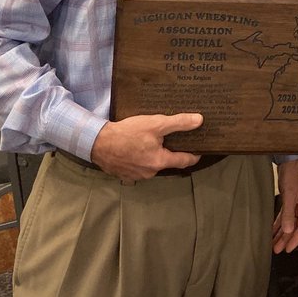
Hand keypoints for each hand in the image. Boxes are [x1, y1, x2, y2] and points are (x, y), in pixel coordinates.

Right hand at [89, 113, 203, 181]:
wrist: (98, 142)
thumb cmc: (127, 133)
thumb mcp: (156, 124)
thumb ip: (178, 123)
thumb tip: (199, 120)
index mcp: (160, 161)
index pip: (185, 161)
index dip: (194, 154)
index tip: (199, 149)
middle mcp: (150, 172)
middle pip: (167, 162)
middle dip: (171, 151)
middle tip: (172, 139)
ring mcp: (137, 176)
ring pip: (152, 164)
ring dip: (154, 155)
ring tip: (152, 141)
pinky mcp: (125, 174)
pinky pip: (139, 166)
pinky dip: (141, 158)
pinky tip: (137, 147)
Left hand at [273, 158, 297, 253]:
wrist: (289, 161)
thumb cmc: (292, 175)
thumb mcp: (289, 196)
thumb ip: (288, 214)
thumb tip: (288, 230)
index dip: (295, 240)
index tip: (287, 250)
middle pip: (295, 227)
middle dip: (286, 239)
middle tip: (277, 250)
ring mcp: (296, 203)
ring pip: (289, 222)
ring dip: (281, 232)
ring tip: (273, 244)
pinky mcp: (289, 200)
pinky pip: (284, 215)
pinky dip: (279, 223)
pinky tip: (273, 230)